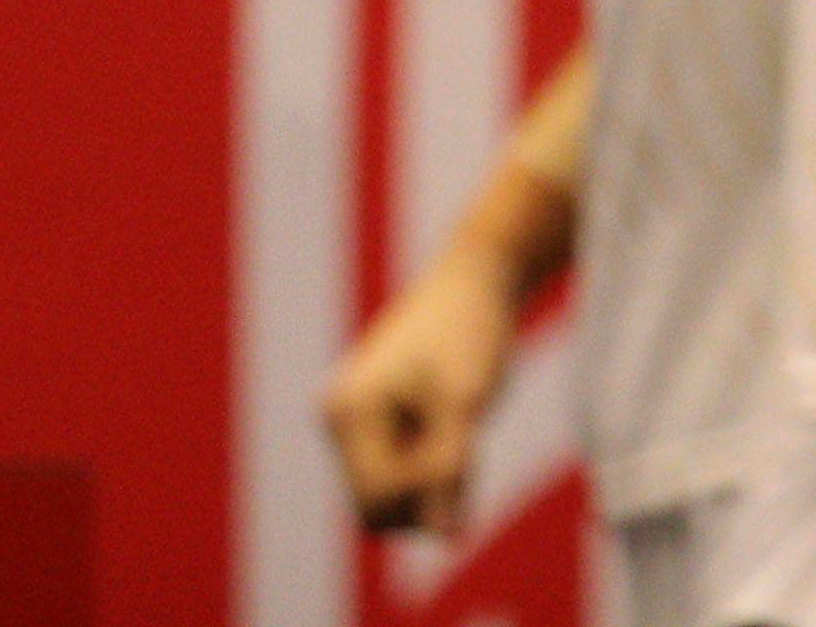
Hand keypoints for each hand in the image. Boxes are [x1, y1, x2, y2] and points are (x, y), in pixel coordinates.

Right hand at [323, 240, 518, 532]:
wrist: (476, 277)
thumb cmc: (470, 332)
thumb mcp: (466, 401)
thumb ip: (449, 468)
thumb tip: (446, 538)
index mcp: (349, 414)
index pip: (379, 499)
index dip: (428, 496)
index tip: (469, 454)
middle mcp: (339, 419)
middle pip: (376, 503)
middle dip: (424, 495)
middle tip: (469, 446)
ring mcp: (352, 418)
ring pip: (388, 488)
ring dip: (429, 478)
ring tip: (462, 428)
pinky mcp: (374, 416)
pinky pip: (395, 465)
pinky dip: (429, 460)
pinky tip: (456, 423)